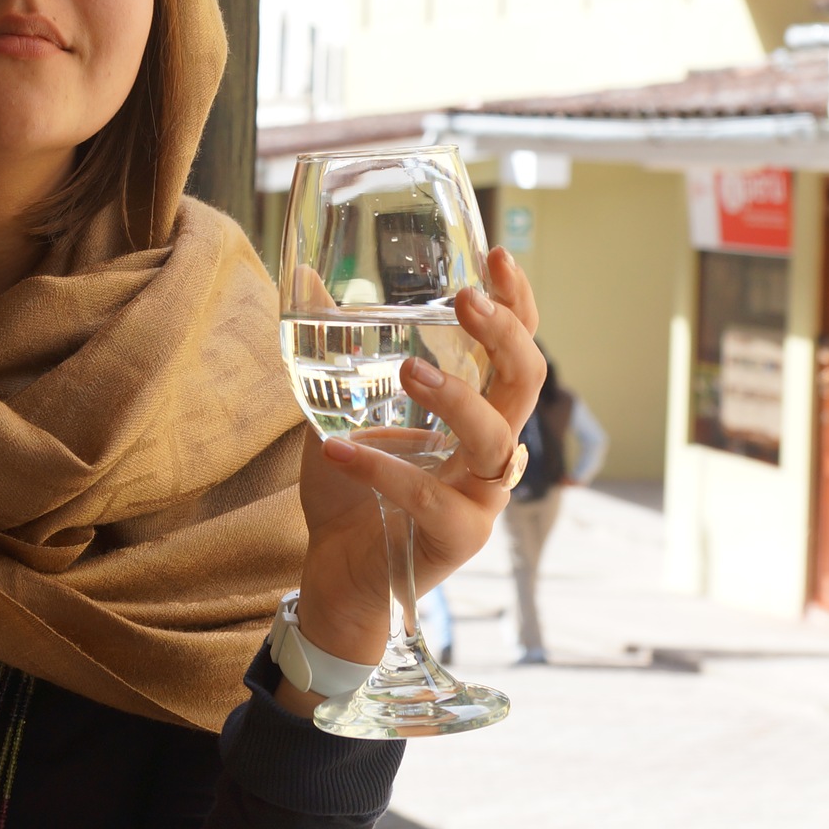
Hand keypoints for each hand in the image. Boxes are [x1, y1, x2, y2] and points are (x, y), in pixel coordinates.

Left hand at [283, 247, 542, 702]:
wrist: (335, 575)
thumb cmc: (347, 490)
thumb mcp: (335, 408)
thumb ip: (329, 348)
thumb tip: (302, 276)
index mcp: (475, 413)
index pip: (515, 349)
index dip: (517, 302)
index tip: (496, 253)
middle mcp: (491, 450)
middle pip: (525, 382)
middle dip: (505, 334)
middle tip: (465, 299)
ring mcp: (480, 496)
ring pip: (495, 438)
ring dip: (455, 398)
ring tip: (407, 370)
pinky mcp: (456, 538)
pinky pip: (428, 497)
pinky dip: (379, 469)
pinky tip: (337, 450)